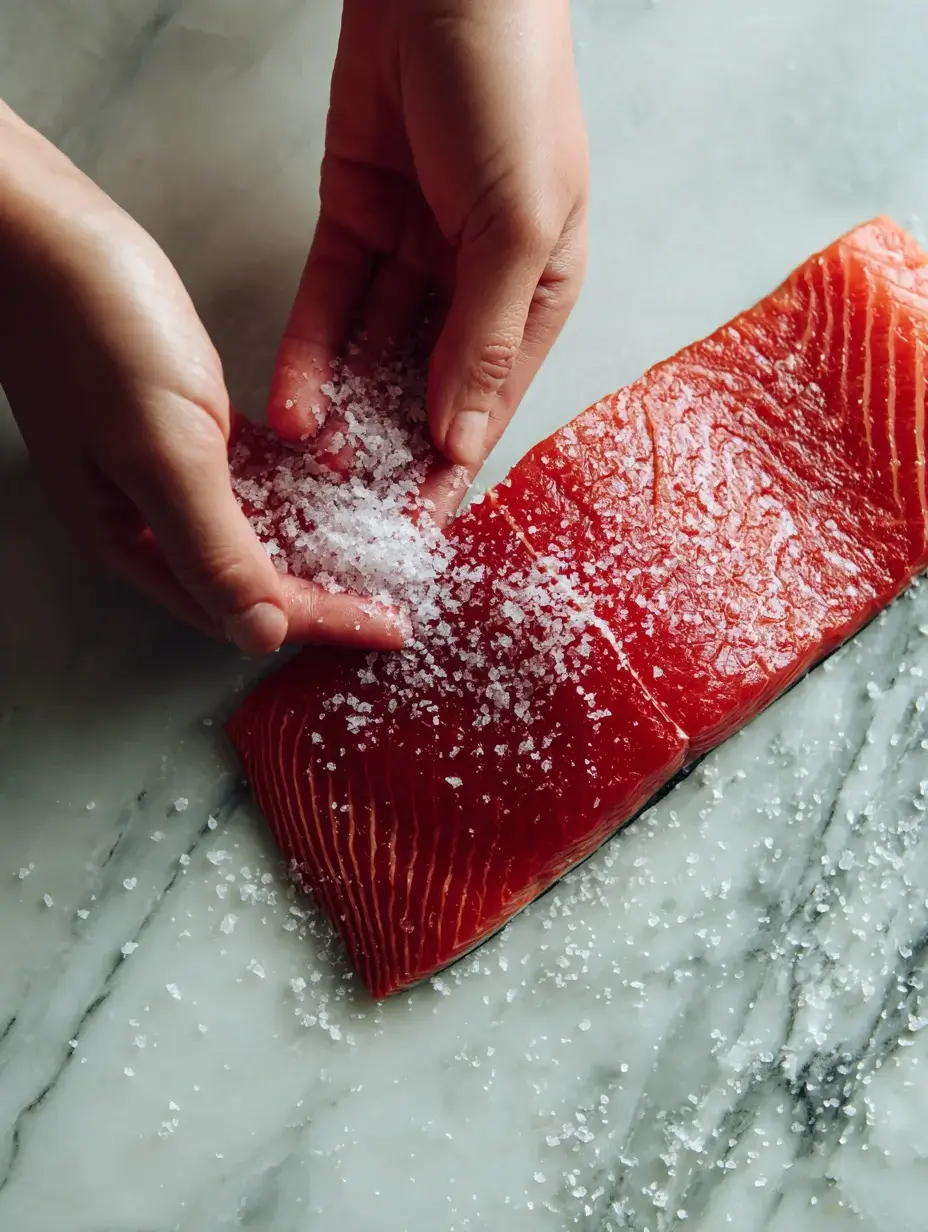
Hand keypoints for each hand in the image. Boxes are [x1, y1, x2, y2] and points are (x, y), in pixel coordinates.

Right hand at [0, 104, 405, 652]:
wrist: (42, 231)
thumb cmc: (91, 330)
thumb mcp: (161, 450)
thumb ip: (212, 546)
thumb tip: (260, 634)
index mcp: (135, 539)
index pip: (244, 607)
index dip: (323, 619)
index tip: (389, 626)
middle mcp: (149, 516)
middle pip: (253, 578)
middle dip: (325, 592)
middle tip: (393, 597)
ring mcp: (164, 468)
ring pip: (255, 528)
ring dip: (316, 543)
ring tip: (380, 550)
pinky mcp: (182, 422)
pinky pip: (250, 475)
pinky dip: (295, 486)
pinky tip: (338, 484)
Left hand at [269, 0, 588, 512]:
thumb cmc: (514, 92)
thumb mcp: (519, 227)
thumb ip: (485, 336)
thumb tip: (459, 437)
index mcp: (536, 293)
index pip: (490, 402)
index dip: (454, 468)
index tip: (418, 528)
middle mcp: (475, 284)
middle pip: (427, 388)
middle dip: (390, 448)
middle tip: (349, 507)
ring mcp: (413, 256)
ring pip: (372, 354)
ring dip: (343, 409)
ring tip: (310, 463)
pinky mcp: (356, 223)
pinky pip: (330, 305)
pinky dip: (311, 353)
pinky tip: (292, 404)